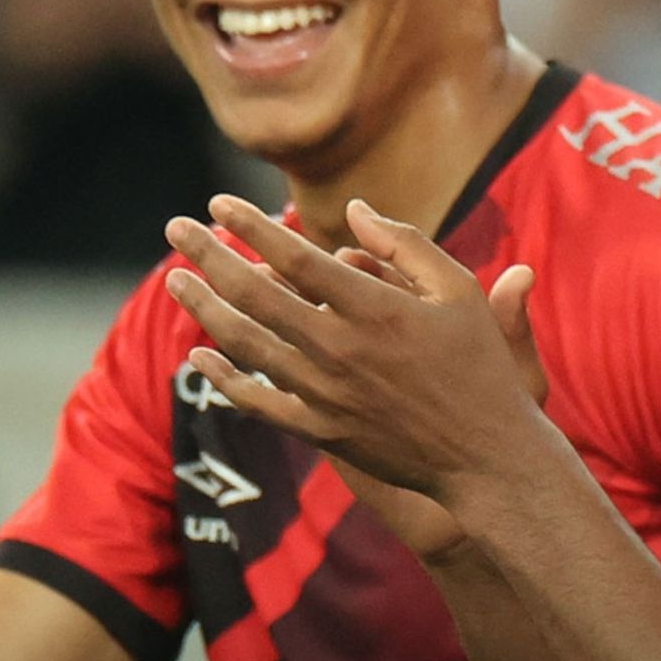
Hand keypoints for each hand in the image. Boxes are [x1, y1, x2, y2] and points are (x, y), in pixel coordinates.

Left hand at [163, 195, 547, 509]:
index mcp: (375, 307)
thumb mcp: (460, 291)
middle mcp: (340, 348)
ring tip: (174, 280)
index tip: (218, 204)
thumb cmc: (481, 367)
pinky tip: (198, 357)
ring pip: (245, 344)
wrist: (485, 456)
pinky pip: (257, 401)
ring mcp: (325, 393)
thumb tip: (355, 209)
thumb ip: (406, 245)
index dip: (250, 226)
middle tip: (175, 229)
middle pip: (254, 294)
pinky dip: (223, 378)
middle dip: (207, 255)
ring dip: (203, 308)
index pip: (293, 255)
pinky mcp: (320, 431)